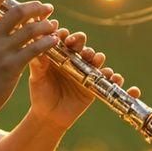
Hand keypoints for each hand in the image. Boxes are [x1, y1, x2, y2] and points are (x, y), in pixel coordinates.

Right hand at [0, 0, 58, 118]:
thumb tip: (7, 13)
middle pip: (16, 11)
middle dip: (36, 7)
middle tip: (47, 7)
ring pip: (30, 29)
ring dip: (45, 24)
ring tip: (53, 25)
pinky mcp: (11, 67)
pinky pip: (35, 49)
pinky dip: (48, 42)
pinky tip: (55, 41)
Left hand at [28, 24, 151, 131]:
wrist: (50, 116)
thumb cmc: (41, 95)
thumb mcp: (37, 79)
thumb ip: (38, 64)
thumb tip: (39, 48)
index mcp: (58, 54)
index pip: (62, 38)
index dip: (63, 33)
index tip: (61, 34)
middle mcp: (73, 59)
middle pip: (80, 43)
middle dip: (79, 40)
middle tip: (75, 43)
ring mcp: (85, 70)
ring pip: (95, 57)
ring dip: (96, 56)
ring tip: (95, 59)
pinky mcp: (95, 84)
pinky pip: (107, 77)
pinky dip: (113, 76)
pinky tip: (113, 77)